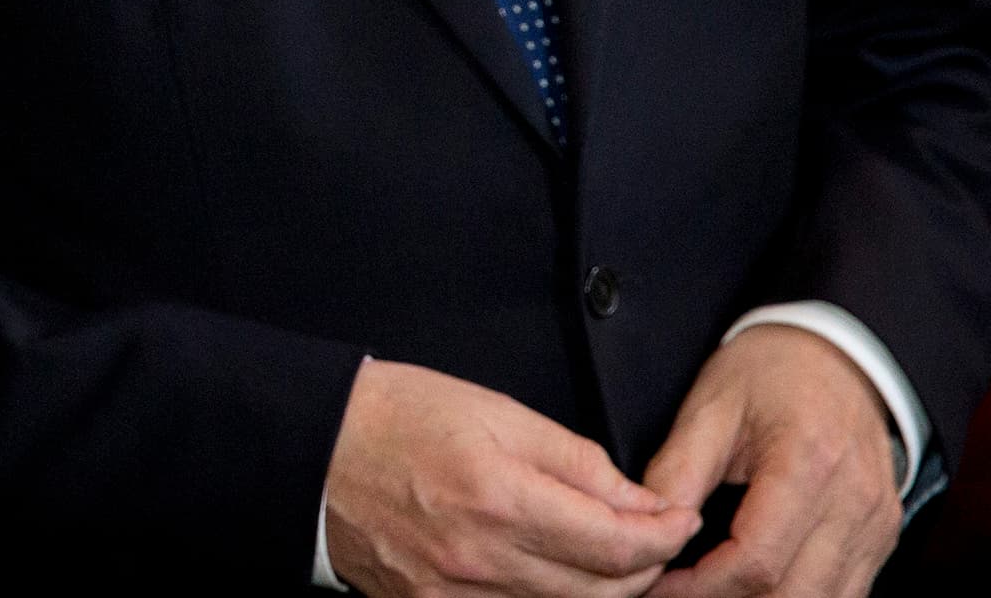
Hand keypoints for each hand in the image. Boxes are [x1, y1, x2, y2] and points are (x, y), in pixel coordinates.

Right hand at [325, 360, 698, 597]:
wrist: (312, 447)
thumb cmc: (396, 416)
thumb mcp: (494, 411)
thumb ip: (574, 458)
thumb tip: (635, 497)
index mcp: (499, 497)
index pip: (617, 544)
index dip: (664, 535)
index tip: (678, 519)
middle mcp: (480, 558)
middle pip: (601, 591)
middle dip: (645, 567)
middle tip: (656, 538)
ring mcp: (454, 595)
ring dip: (604, 591)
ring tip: (615, 559)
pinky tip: (559, 579)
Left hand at [641, 326, 901, 597]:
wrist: (839, 352)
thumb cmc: (771, 371)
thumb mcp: (710, 406)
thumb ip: (677, 471)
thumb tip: (649, 528)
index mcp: (808, 464)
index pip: (756, 561)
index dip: (700, 587)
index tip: (658, 584)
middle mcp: (855, 503)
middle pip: (793, 595)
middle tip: (678, 592)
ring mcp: (876, 526)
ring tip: (713, 590)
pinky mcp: (882, 538)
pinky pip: (845, 594)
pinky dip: (799, 597)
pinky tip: (756, 586)